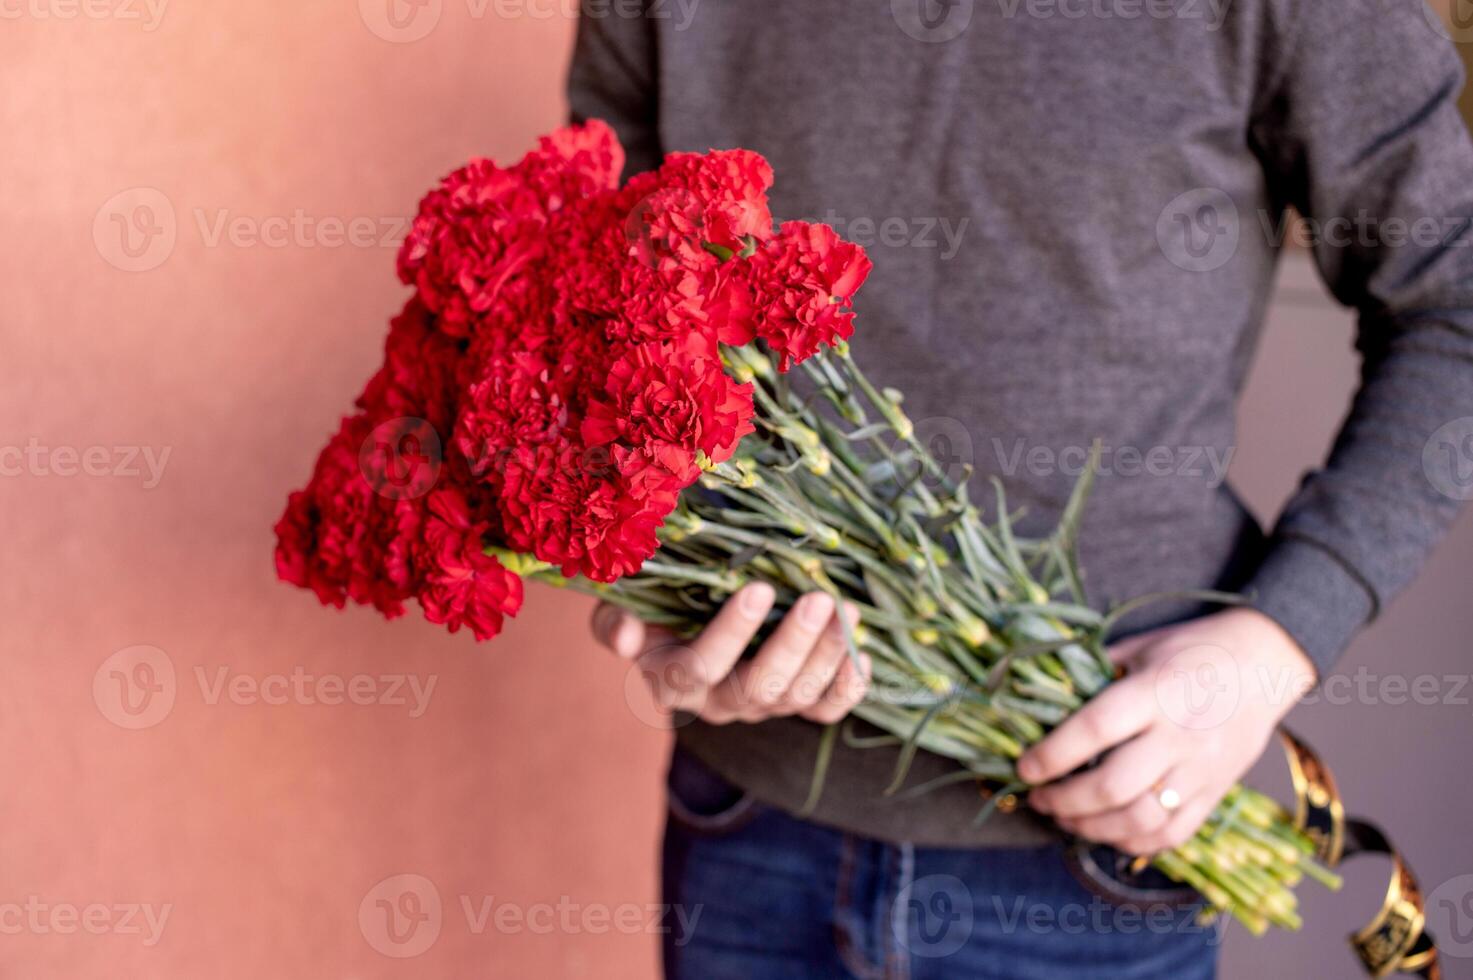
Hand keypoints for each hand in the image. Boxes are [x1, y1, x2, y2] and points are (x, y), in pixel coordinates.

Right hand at [590, 583, 871, 725]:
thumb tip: (630, 634)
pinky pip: (825, 710)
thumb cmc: (650, 608)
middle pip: (758, 686)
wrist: (682, 626)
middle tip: (819, 598)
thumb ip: (615, 623)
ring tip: (848, 611)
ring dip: (826, 656)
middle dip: (792, 643)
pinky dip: (848, 688)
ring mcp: (759, 707)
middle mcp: (717, 702)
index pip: (701, 666)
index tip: (758, 588)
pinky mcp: (793, 705)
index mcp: (672, 679)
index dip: (731, 633)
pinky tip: (862, 654)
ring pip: (797, 696)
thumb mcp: (620, 609)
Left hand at [1018, 607, 1315, 855]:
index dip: (1052, 754)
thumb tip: (1040, 694)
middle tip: (1036, 796)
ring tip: (1063, 816)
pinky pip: (1172, 835)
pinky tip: (1104, 831)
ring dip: (1091, 828)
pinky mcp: (1217, 794)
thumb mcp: (1141, 647)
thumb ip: (1095, 672)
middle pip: (1113, 786)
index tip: (1023, 767)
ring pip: (1140, 821)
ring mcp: (1202, 771)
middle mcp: (1181, 736)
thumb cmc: (1191, 649)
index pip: (1095, 729)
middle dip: (1063, 800)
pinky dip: (1131, 842)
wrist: (1265, 664)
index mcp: (1157, 692)